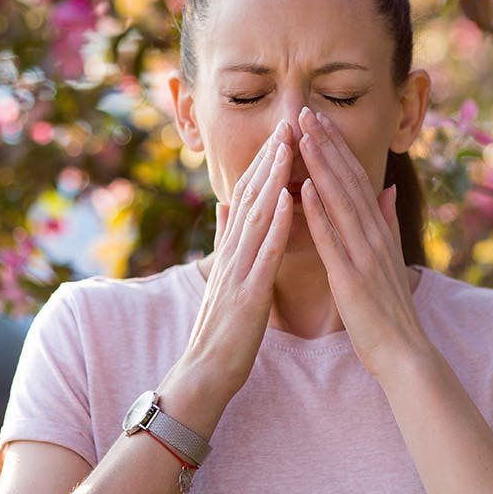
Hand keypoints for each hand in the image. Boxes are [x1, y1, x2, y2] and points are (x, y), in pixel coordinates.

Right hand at [170, 120, 294, 400]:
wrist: (204, 372)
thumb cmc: (221, 326)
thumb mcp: (223, 274)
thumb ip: (224, 237)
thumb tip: (223, 203)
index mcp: (232, 247)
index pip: (249, 195)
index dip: (265, 161)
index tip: (281, 131)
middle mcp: (233, 251)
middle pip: (252, 196)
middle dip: (270, 158)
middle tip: (286, 121)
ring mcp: (238, 270)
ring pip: (257, 215)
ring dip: (272, 178)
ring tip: (287, 145)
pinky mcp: (248, 292)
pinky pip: (264, 252)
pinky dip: (276, 222)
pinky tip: (288, 197)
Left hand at [297, 107, 431, 377]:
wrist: (404, 353)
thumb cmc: (389, 308)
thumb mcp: (390, 257)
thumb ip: (386, 220)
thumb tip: (385, 188)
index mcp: (378, 229)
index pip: (355, 178)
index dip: (336, 147)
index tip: (318, 119)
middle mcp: (373, 234)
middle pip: (347, 180)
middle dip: (326, 144)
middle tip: (305, 111)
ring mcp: (364, 254)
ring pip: (339, 200)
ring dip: (320, 165)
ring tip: (303, 135)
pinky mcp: (351, 277)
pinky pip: (332, 239)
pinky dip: (318, 211)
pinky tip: (303, 188)